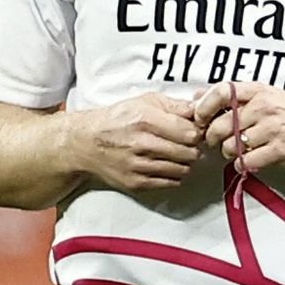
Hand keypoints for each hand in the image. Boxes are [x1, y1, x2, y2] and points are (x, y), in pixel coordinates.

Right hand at [77, 92, 209, 191]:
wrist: (86, 142)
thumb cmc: (117, 120)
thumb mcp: (144, 102)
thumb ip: (174, 105)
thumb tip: (198, 109)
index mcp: (145, 120)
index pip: (188, 133)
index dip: (197, 132)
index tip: (195, 130)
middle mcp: (142, 144)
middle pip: (188, 153)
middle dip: (193, 148)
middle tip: (189, 143)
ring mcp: (139, 166)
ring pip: (182, 169)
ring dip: (185, 162)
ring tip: (177, 153)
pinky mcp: (136, 183)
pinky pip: (170, 182)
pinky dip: (175, 174)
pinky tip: (168, 164)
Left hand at [201, 83, 284, 175]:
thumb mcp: (270, 95)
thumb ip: (236, 97)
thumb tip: (199, 96)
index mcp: (259, 91)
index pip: (220, 92)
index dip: (203, 107)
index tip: (199, 118)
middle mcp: (263, 107)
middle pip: (220, 125)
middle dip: (212, 138)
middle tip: (216, 142)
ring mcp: (270, 129)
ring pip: (230, 146)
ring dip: (228, 153)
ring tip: (238, 151)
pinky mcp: (278, 150)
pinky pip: (246, 162)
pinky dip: (242, 165)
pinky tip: (249, 161)